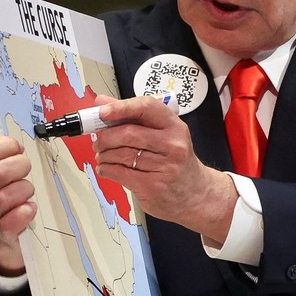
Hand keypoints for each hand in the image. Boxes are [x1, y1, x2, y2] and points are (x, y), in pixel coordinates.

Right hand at [0, 105, 36, 275]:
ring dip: (25, 189)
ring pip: (6, 195)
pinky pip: (14, 219)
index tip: (19, 148)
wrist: (2, 233)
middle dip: (19, 167)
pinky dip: (26, 212)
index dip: (6, 147)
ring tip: (29, 191)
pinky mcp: (3, 230)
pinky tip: (31, 208)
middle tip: (27, 169)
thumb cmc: (3, 191)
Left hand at [92, 95, 237, 244]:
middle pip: (128, 134)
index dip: (121, 107)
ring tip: (103, 156)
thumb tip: (103, 101)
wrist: (196, 194)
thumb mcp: (163, 134)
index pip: (146, 108)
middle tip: (99, 141)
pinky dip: (107, 169)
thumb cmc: (176, 160)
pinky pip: (120, 173)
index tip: (102, 112)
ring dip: (104, 155)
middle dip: (106, 137)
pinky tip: (107, 168)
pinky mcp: (153, 186)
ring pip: (122, 154)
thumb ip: (132, 116)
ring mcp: (165, 167)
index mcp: (174, 126)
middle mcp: (173, 144)